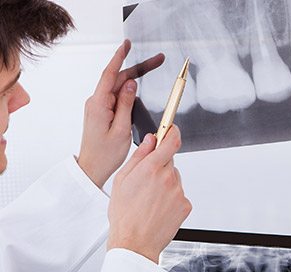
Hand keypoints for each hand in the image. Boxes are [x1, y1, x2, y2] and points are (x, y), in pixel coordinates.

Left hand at [77, 40, 164, 187]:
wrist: (92, 167)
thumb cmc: (105, 154)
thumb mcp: (121, 129)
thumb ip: (126, 104)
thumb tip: (131, 83)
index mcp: (99, 104)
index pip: (110, 74)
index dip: (119, 56)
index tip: (127, 44)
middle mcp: (97, 102)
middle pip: (119, 78)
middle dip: (138, 68)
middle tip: (158, 60)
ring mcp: (99, 106)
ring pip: (120, 87)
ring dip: (136, 80)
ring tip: (153, 71)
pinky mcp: (103, 112)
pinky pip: (118, 97)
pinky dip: (130, 92)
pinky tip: (140, 90)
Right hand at [107, 126, 191, 262]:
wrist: (135, 242)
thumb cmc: (124, 214)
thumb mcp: (122, 180)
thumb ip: (139, 156)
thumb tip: (151, 140)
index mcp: (151, 168)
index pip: (171, 141)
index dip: (173, 132)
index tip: (173, 129)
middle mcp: (168, 178)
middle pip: (169, 162)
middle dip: (160, 167)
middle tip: (146, 183)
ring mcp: (179, 192)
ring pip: (174, 180)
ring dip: (165, 185)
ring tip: (150, 201)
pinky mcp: (185, 205)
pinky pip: (179, 195)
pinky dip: (171, 199)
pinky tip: (158, 209)